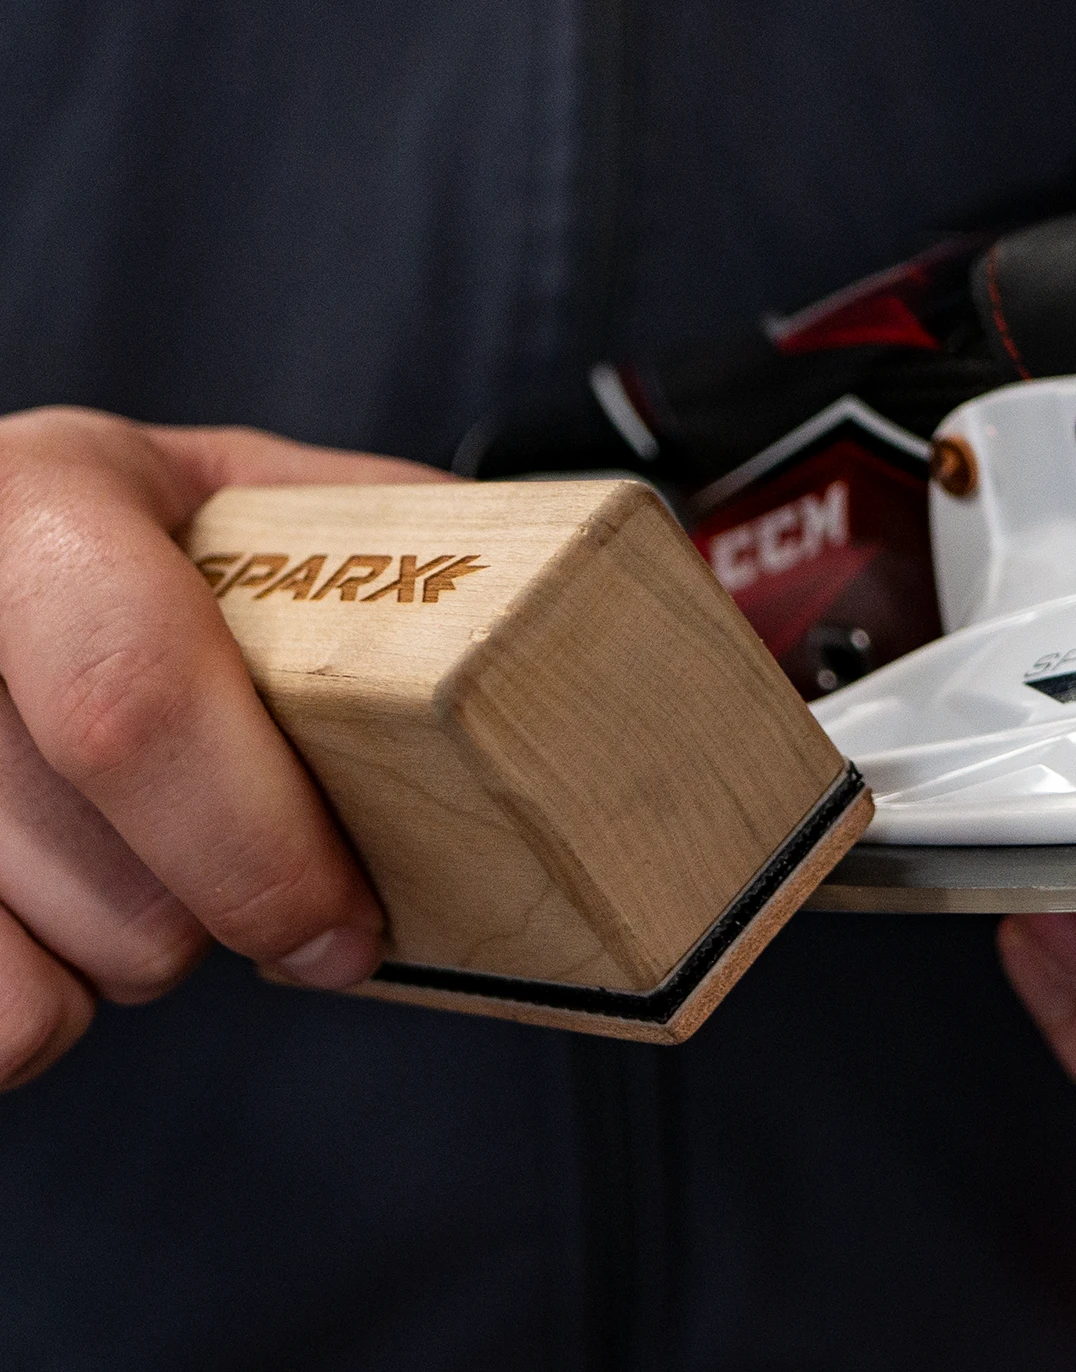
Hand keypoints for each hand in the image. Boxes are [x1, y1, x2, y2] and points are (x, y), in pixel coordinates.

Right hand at [0, 406, 441, 1087]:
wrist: (0, 550)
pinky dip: (49, 1002)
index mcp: (47, 498)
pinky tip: (75, 910)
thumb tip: (594, 609)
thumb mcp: (263, 496)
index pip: (136, 694)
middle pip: (109, 870)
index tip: (352, 924)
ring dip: (148, 945)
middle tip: (299, 897)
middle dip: (238, 912)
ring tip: (169, 854)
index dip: (264, 841)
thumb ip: (394, 533)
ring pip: (51, 959)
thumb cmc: (154, 539)